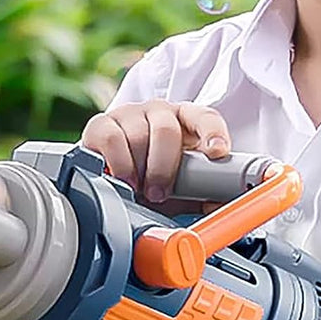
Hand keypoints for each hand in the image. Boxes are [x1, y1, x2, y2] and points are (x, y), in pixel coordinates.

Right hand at [80, 99, 231, 215]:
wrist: (115, 179)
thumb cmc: (153, 179)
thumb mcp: (181, 185)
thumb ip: (203, 193)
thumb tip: (218, 206)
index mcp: (186, 121)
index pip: (205, 118)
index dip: (213, 133)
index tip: (217, 153)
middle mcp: (159, 112)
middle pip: (167, 130)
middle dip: (164, 167)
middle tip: (160, 193)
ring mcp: (130, 114)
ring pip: (138, 136)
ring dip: (139, 170)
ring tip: (138, 188)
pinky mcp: (102, 123)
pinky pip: (111, 139)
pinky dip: (118, 164)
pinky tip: (121, 178)